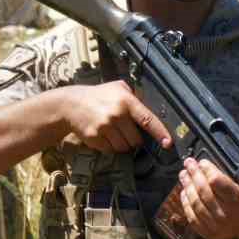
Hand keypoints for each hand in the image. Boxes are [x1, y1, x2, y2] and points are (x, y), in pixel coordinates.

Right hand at [56, 82, 172, 153]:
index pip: (147, 119)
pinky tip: (103, 135)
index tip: (168, 143)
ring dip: (122, 144)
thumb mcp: (117, 88)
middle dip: (134, 140)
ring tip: (113, 133)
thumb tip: (151, 111)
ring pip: (123, 148)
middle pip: (136, 140)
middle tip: (125, 132)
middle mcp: (116, 114)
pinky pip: (110, 150)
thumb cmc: (98, 95)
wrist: (70, 104)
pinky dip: (109, 146)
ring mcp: (104, 127)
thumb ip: (135, 97)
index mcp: (125, 101)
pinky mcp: (94, 138)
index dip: (159, 133)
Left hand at [176, 138, 238, 238]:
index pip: (216, 181)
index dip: (207, 169)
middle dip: (193, 174)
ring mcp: (217, 225)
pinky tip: (184, 192)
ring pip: (196, 203)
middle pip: (203, 191)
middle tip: (188, 164)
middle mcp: (228, 214)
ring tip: (183, 175)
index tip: (202, 162)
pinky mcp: (209, 233)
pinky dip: (186, 204)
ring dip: (187, 186)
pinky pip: (192, 217)